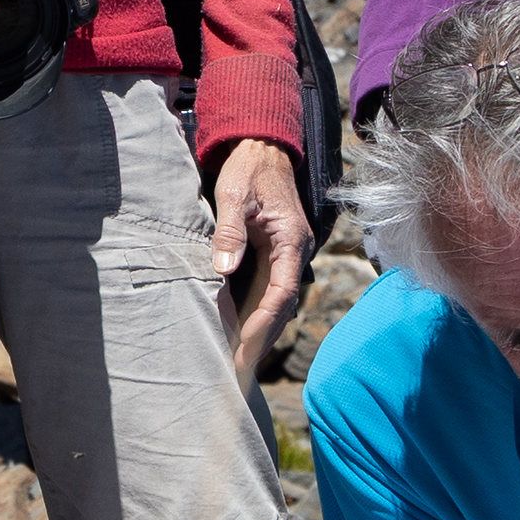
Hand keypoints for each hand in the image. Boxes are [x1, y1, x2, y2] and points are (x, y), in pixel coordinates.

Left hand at [206, 133, 312, 375]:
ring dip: (260, 332)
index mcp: (291, 240)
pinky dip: (258, 314)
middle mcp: (296, 253)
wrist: (262, 149)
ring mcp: (289, 256)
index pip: (281, 293)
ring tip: (238, 361)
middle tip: (239, 370)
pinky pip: (271, 291)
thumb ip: (230, 230)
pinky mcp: (278, 255)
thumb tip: (224, 268)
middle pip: (282, 307)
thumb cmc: (247, 169)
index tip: (243, 347)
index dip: (262, 324)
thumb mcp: (233, 195)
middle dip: (262, 339)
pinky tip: (240, 332)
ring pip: (277, 303)